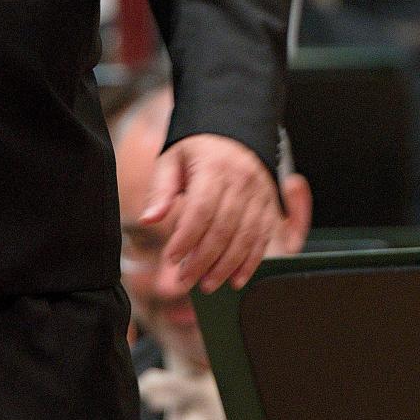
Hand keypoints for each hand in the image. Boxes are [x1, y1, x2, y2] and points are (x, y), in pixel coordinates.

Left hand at [138, 134, 276, 291]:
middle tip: (185, 281)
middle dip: (203, 260)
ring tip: (207, 286)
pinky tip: (236, 280)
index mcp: (215, 167)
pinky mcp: (270, 206)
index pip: (201, 209)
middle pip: (223, 228)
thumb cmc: (197, 151)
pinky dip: (251, 263)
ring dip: (226, 267)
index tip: (171, 258)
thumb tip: (148, 219)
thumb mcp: (172, 161)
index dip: (186, 238)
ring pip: (245, 237)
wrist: (235, 133)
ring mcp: (260, 194)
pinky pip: (263, 238)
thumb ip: (161, 191)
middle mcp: (242, 181)